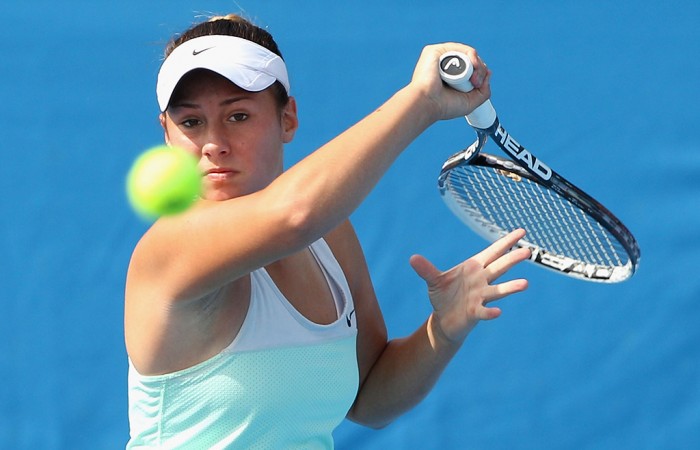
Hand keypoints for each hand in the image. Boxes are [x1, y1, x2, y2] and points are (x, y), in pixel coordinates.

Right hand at [409, 42, 491, 120]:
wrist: (429, 103)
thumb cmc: (444, 106)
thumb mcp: (471, 102)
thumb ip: (484, 91)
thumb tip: (488, 73)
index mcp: (450, 76)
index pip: (470, 68)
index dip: (479, 74)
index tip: (479, 85)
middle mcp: (444, 65)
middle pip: (471, 60)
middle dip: (480, 70)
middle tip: (476, 84)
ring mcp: (440, 57)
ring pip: (468, 54)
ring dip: (478, 66)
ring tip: (474, 80)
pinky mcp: (436, 51)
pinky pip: (461, 49)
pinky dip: (471, 57)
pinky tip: (472, 66)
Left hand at [410, 229, 529, 346]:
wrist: (444, 320)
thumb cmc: (443, 296)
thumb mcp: (434, 280)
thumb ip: (426, 269)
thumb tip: (412, 258)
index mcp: (474, 268)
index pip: (493, 252)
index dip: (506, 242)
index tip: (522, 232)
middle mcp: (481, 281)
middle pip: (499, 267)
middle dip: (512, 259)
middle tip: (528, 251)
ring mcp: (480, 297)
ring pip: (498, 290)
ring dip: (511, 287)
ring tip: (525, 283)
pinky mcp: (475, 313)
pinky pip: (485, 312)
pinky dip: (490, 312)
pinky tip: (498, 312)